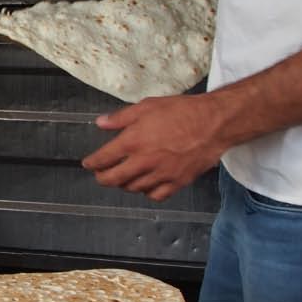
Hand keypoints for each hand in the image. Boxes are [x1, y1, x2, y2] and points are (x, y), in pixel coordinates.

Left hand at [81, 92, 229, 200]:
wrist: (214, 123)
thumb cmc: (182, 111)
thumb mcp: (146, 107)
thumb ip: (121, 118)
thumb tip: (101, 123)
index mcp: (133, 141)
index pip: (103, 158)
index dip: (92, 163)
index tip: (88, 164)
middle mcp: (144, 161)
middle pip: (114, 179)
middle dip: (103, 178)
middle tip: (100, 176)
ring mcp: (161, 174)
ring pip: (134, 188)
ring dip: (124, 184)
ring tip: (123, 178)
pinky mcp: (177, 182)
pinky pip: (156, 195)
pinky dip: (147, 192)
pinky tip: (146, 186)